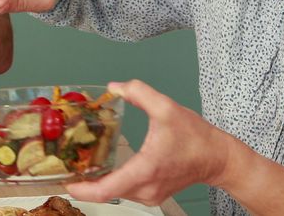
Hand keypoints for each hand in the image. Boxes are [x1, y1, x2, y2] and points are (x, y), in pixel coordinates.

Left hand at [65, 80, 234, 205]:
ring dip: (98, 181)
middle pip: (106, 192)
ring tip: (82, 165)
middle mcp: (145, 188)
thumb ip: (138, 92)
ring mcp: (149, 195)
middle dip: (85, 181)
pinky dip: (113, 182)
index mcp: (145, 169)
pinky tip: (104, 168)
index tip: (66, 182)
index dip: (82, 189)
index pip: (106, 190)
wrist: (217, 157)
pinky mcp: (152, 195)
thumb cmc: (196, 137)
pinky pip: (125, 191)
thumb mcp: (166, 107)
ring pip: (115, 192)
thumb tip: (113, 87)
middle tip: (67, 165)